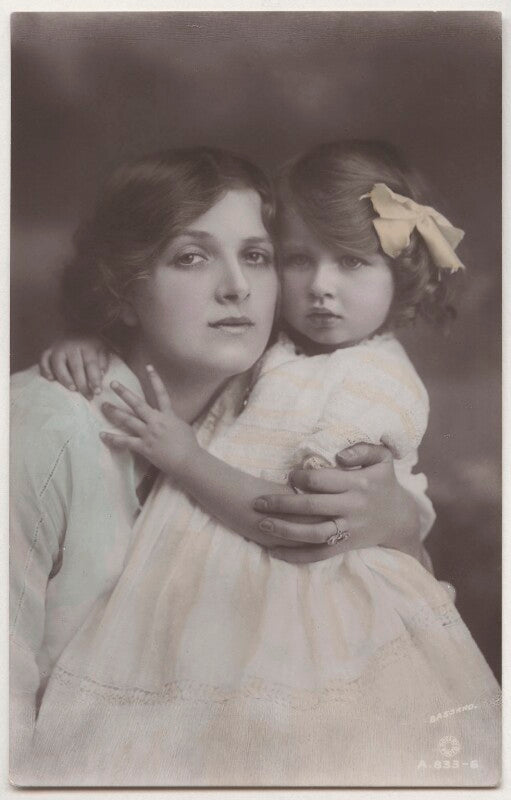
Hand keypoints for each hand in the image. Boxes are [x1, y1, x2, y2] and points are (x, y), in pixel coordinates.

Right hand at [39, 336, 108, 396]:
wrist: (76, 329)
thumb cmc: (91, 345)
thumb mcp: (102, 349)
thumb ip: (103, 362)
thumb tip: (101, 375)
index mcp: (86, 346)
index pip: (91, 364)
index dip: (94, 379)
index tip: (97, 392)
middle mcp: (71, 346)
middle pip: (76, 367)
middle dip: (82, 384)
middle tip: (88, 396)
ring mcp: (58, 348)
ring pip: (59, 364)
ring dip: (65, 378)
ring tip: (72, 389)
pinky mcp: (48, 350)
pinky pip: (43, 360)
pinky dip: (45, 369)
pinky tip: (51, 379)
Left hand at [100, 365, 198, 473]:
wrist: (188, 461)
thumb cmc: (189, 445)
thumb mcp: (182, 427)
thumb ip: (172, 419)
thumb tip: (167, 416)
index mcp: (168, 415)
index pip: (161, 393)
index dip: (155, 379)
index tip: (148, 366)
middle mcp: (156, 421)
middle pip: (137, 404)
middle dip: (124, 393)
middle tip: (112, 384)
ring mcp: (148, 434)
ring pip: (128, 420)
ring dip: (114, 412)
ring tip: (103, 405)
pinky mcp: (143, 447)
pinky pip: (125, 442)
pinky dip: (113, 438)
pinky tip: (102, 435)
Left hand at [253, 443, 421, 563]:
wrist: (398, 518)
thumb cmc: (382, 482)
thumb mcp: (382, 458)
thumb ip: (363, 449)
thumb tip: (340, 455)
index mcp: (358, 484)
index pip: (321, 481)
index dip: (299, 478)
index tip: (288, 476)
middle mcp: (353, 508)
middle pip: (311, 507)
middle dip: (281, 503)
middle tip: (259, 501)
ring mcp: (349, 529)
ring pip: (313, 534)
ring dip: (284, 530)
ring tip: (262, 524)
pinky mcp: (346, 546)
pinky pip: (319, 554)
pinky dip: (296, 556)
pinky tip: (274, 552)